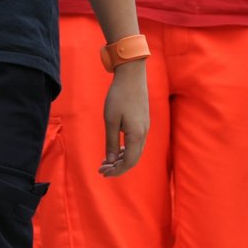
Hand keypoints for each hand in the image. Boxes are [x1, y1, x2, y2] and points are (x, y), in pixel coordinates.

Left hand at [99, 62, 148, 176]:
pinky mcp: (143, 122)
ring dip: (121, 159)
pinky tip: (115, 149)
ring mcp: (145, 127)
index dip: (116, 171)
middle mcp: (144, 133)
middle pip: (133, 159)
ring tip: (107, 161)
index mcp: (136, 135)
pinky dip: (126, 149)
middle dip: (118, 167)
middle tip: (102, 169)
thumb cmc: (118, 96)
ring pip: (135, 151)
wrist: (132, 75)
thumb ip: (110, 142)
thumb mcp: (110, 120)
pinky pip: (136, 142)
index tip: (103, 172)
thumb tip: (110, 161)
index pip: (128, 162)